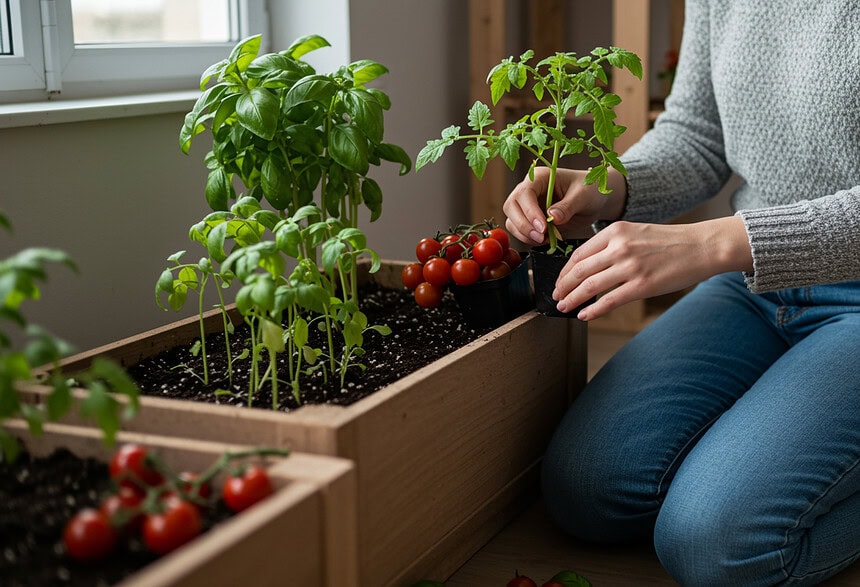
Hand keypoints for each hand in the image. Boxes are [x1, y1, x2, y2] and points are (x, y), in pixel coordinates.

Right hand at [502, 167, 626, 245]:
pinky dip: (528, 239)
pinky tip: (545, 240)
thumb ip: (568, 206)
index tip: (543, 227)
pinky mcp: (529, 219)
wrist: (593, 200)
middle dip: (523, 225)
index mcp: (540, 177)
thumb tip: (552, 217)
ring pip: (512, 220)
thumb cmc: (589, 190)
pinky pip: (519, 231)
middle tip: (542, 237)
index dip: (530, 211)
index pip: (524, 193)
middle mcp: (529, 189)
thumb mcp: (583, 196)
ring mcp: (527, 205)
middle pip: (511, 207)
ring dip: (524, 234)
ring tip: (545, 240)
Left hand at [554, 216, 753, 319]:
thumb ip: (611, 244)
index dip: (564, 271)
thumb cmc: (669, 242)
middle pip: (579, 270)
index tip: (558, 282)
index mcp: (615, 230)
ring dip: (572, 299)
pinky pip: (609, 301)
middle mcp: (620, 246)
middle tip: (556, 297)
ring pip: (590, 286)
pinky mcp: (642, 285)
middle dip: (563, 287)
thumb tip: (587, 266)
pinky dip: (593, 310)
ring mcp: (630, 266)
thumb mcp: (636, 232)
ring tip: (564, 307)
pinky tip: (584, 315)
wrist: (702, 246)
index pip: (579, 253)